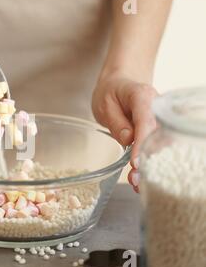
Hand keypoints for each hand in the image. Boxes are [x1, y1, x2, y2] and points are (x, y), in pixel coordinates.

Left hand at [92, 71, 157, 191]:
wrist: (119, 84)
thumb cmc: (110, 92)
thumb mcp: (104, 104)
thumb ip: (116, 122)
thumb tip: (128, 139)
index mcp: (143, 96)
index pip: (146, 121)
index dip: (143, 143)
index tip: (136, 162)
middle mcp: (158, 107)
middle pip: (158, 135)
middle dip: (148, 159)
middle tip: (135, 178)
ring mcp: (161, 119)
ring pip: (161, 144)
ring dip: (150, 165)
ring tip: (136, 182)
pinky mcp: (159, 130)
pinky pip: (158, 147)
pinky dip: (150, 162)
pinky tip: (141, 178)